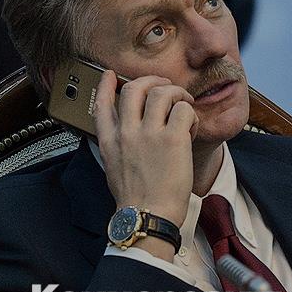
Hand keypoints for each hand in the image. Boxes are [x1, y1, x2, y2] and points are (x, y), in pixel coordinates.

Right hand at [94, 71, 197, 259]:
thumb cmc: (137, 200)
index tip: (110, 75)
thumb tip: (127, 134)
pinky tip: (191, 127)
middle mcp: (127, 132)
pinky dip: (191, 113)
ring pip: (162, 92)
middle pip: (134, 88)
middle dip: (151, 80)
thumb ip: (118, 147)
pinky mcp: (173, 139)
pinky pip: (184, 109)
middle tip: (164, 85)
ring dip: (177, 93)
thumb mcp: (114, 168)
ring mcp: (149, 134)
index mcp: (110, 141)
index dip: (104, 84)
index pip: (101, 103)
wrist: (148, 216)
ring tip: (184, 104)